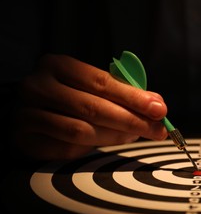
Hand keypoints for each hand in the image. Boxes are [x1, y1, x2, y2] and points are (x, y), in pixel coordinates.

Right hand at [12, 54, 168, 159]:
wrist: (27, 111)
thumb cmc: (67, 97)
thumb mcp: (92, 87)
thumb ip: (122, 93)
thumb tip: (157, 103)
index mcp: (58, 65)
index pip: (102, 82)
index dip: (134, 97)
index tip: (160, 109)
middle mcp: (40, 86)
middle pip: (94, 107)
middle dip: (132, 120)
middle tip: (157, 129)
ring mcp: (28, 112)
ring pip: (83, 130)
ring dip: (116, 136)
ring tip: (135, 136)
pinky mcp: (27, 138)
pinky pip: (68, 147)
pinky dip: (93, 147)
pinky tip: (108, 142)